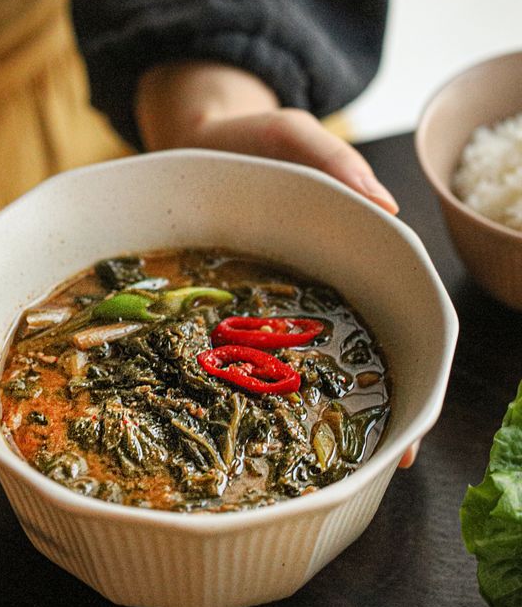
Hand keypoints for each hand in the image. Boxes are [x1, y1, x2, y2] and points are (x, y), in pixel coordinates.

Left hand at [136, 62, 412, 464]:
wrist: (192, 139)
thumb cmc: (250, 136)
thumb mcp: (293, 135)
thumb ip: (333, 163)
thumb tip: (387, 209)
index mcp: (345, 250)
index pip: (393, 317)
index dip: (409, 376)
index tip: (414, 430)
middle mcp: (313, 287)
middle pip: (347, 355)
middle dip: (363, 413)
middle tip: (372, 471)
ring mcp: (267, 300)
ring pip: (292, 364)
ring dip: (303, 412)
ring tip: (307, 465)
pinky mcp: (226, 303)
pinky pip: (237, 348)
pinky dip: (243, 384)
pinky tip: (239, 419)